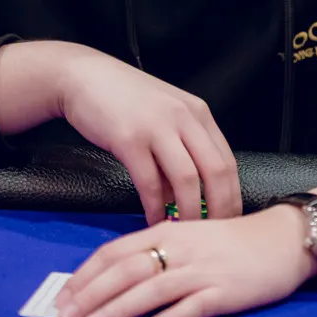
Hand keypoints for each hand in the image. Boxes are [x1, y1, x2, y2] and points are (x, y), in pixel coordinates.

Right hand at [0, 42, 240, 225]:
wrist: (84, 77)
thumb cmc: (124, 100)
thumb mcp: (164, 116)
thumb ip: (180, 150)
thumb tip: (186, 198)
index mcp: (198, 113)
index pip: (228, 161)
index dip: (233, 196)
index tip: (229, 224)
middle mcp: (184, 118)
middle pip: (216, 172)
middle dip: (220, 210)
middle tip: (213, 238)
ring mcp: (157, 127)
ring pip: (188, 180)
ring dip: (189, 214)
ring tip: (184, 235)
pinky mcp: (130, 139)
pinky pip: (150, 183)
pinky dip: (155, 208)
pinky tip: (153, 222)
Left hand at [56, 206, 316, 316]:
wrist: (281, 239)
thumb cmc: (230, 242)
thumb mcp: (187, 238)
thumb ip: (154, 253)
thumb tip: (113, 279)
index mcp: (167, 232)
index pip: (116, 252)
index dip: (86, 275)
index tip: (63, 297)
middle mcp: (180, 249)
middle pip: (127, 270)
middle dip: (92, 294)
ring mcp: (203, 270)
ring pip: (154, 287)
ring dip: (121, 307)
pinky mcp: (226, 291)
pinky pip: (195, 306)